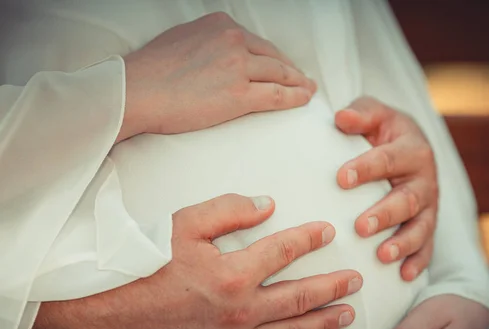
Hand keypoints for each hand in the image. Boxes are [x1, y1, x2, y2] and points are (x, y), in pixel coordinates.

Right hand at [29, 194, 361, 328]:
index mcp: (234, 273)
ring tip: (347, 314)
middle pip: (300, 296)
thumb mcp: (183, 225)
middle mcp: (241, 311)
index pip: (285, 251)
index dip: (310, 239)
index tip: (328, 232)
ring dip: (323, 323)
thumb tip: (267, 204)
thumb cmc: (145, 267)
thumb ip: (228, 211)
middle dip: (333, 287)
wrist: (110, 315)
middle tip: (356, 280)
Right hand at [118, 12, 315, 141]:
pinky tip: (303, 100)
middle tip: (301, 79)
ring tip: (307, 90)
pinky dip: (294, 97)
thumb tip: (218, 54)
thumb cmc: (150, 71)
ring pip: (279, 74)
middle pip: (272, 56)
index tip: (282, 65)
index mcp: (220, 24)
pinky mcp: (240, 93)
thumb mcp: (182, 39)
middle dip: (290, 69)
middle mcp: (233, 39)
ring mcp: (238, 65)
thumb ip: (207, 43)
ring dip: (298, 83)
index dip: (273, 56)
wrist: (136, 91)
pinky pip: (277, 95)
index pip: (256, 42)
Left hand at [335, 97, 437, 280]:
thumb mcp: (375, 114)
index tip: (341, 178)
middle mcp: (424, 179)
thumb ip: (361, 114)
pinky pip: (428, 246)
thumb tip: (340, 117)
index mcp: (412, 148)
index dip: (366, 168)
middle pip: (407, 198)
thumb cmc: (384, 131)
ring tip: (382, 255)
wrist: (411, 146)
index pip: (388, 159)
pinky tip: (403, 276)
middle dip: (385, 214)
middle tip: (360, 226)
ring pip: (420, 226)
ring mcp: (429, 205)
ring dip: (403, 242)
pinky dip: (418, 262)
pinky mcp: (428, 225)